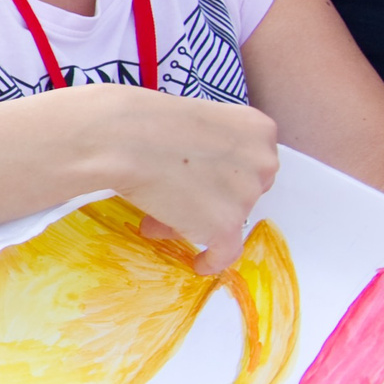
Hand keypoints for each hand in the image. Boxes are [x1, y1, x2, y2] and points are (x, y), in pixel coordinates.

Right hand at [74, 86, 278, 272]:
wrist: (120, 138)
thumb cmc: (144, 121)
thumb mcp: (194, 120)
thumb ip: (210, 147)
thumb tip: (197, 184)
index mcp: (257, 130)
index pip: (250, 161)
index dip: (221, 171)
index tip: (197, 176)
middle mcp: (262, 163)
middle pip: (243, 190)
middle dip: (211, 196)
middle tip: (174, 198)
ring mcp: (246, 196)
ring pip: (225, 219)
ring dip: (195, 220)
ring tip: (156, 218)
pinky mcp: (225, 226)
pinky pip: (226, 252)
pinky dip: (213, 259)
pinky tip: (199, 263)